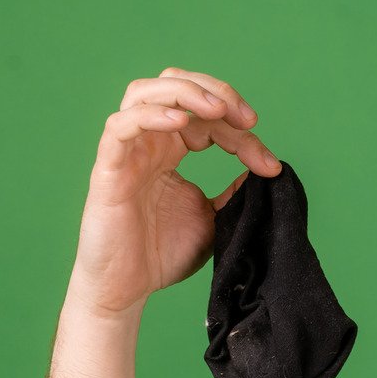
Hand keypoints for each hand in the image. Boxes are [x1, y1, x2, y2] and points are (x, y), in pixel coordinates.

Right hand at [67, 67, 281, 318]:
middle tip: (248, 121)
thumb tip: (267, 169)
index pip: (208, 118)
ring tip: (218, 111)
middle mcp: (148, 143)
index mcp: (171, 149)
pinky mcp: (107, 170)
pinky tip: (182, 124)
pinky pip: (120, 126)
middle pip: (176, 86)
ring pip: (144, 93)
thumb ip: (235, 192)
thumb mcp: (215, 219)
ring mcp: (126, 153)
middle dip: (216, 94)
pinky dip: (151, 116)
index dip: (241, 131)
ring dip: (185, 92)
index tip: (269, 163)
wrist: (127, 291)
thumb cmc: (162, 254)